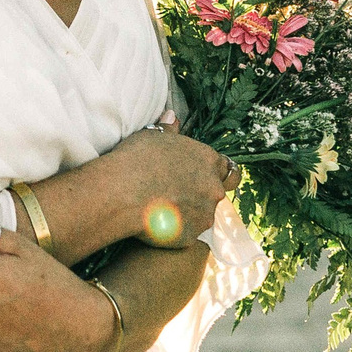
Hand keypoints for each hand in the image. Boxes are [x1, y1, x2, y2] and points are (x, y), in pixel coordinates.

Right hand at [102, 115, 239, 246]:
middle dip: (201, 193)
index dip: (216, 173)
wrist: (122, 194)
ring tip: (162, 208)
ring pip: (202, 213)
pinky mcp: (193, 235)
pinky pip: (188, 232)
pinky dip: (177, 229)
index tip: (203, 176)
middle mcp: (213, 187)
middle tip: (177, 194)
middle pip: (215, 192)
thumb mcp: (151, 136)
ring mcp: (205, 213)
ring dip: (189, 212)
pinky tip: (158, 222)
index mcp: (208, 159)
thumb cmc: (136, 160)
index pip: (228, 168)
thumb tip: (172, 116)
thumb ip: (168, 129)